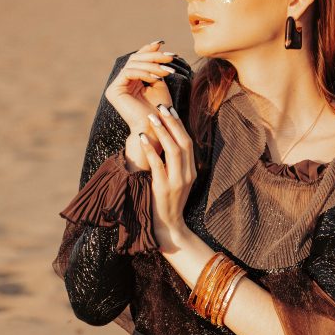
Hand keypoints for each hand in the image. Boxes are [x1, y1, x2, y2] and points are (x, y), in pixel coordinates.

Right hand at [104, 39, 177, 158]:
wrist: (156, 131)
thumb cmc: (161, 111)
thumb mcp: (159, 83)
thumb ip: (155, 66)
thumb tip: (157, 44)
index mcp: (131, 81)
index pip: (138, 60)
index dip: (149, 50)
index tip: (162, 43)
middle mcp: (121, 83)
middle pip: (135, 60)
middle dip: (153, 57)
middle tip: (169, 57)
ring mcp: (115, 87)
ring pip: (132, 65)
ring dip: (151, 65)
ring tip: (166, 69)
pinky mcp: (113, 91)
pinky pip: (128, 73)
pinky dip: (143, 72)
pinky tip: (156, 76)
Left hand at [137, 103, 196, 247]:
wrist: (168, 226)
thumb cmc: (168, 202)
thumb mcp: (177, 180)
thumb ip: (175, 163)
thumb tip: (166, 141)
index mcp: (192, 171)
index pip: (188, 142)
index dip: (179, 125)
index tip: (170, 110)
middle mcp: (187, 174)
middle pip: (183, 142)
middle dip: (172, 123)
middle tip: (161, 108)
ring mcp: (177, 182)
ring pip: (173, 150)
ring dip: (162, 132)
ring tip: (151, 118)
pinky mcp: (164, 188)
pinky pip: (158, 164)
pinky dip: (150, 149)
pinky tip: (142, 138)